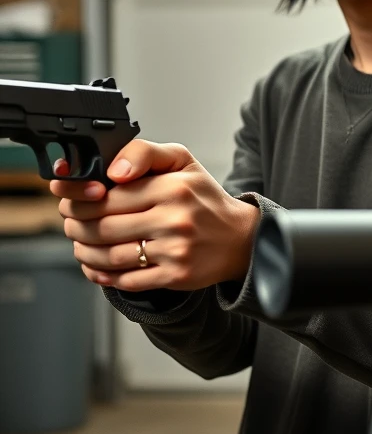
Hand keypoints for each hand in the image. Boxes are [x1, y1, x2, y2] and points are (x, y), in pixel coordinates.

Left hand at [50, 140, 260, 292]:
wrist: (240, 238)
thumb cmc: (205, 199)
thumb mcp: (182, 162)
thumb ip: (145, 153)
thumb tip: (112, 170)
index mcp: (174, 187)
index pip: (109, 195)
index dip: (80, 199)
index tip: (70, 200)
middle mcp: (176, 218)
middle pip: (104, 226)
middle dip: (76, 226)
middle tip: (71, 223)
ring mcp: (176, 250)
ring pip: (110, 255)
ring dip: (85, 253)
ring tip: (81, 244)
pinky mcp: (175, 276)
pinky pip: (126, 280)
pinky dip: (104, 276)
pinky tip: (99, 268)